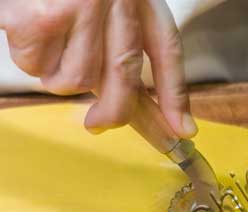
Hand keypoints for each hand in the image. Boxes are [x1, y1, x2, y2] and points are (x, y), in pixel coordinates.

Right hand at [0, 0, 196, 137]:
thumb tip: (133, 100)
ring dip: (60, 74)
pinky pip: (37, 67)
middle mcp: (116, 1)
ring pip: (77, 80)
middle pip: (124, 78)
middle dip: (115, 113)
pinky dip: (32, 59)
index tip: (183, 130)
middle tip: (98, 126)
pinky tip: (32, 33)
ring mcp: (79, 10)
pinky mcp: (41, 18)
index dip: (176, 96)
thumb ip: (124, 40)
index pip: (168, 51)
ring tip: (53, 44)